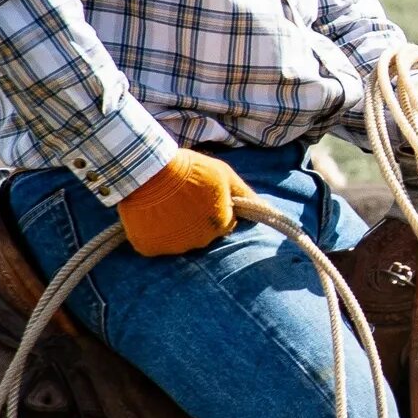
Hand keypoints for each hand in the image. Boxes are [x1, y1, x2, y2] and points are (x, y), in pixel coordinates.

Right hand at [115, 151, 245, 256]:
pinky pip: (155, 245)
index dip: (214, 208)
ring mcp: (174, 247)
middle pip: (201, 234)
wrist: (150, 169)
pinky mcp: (150, 248)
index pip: (224, 223)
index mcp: (220, 225)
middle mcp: (200, 241)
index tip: (201, 196)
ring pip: (178, 240)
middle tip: (182, 199)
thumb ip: (245, 194)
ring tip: (165, 205)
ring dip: (174, 227)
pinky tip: (151, 216)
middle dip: (195, 220)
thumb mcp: (224, 174)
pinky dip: (153, 234)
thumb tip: (268, 208)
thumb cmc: (191, 169)